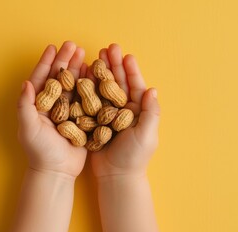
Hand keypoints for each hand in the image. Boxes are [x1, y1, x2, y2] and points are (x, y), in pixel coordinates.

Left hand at [17, 41, 87, 177]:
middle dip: (65, 61)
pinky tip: (93, 73)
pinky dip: (88, 85)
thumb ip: (25, 106)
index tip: (52, 47)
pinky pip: (85, 98)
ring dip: (78, 69)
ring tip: (85, 54)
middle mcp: (52, 104)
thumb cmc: (39, 151)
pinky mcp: (80, 117)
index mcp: (38, 104)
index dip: (46, 62)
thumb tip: (25, 83)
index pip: (41, 78)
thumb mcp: (29, 128)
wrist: (57, 171)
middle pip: (59, 77)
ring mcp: (67, 110)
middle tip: (73, 45)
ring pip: (73, 85)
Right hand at [88, 44, 160, 178]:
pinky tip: (84, 76)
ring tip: (96, 56)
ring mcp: (109, 114)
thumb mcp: (146, 135)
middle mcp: (124, 110)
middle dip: (115, 66)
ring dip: (101, 73)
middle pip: (119, 83)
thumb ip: (151, 113)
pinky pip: (93, 100)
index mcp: (139, 111)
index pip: (136, 86)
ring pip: (105, 89)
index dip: (131, 71)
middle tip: (109, 48)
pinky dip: (89, 88)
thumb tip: (153, 89)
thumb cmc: (134, 157)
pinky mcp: (96, 120)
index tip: (126, 55)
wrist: (116, 176)